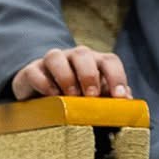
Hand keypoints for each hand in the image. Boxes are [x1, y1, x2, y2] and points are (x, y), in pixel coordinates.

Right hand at [12, 46, 131, 100]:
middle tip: (91, 96)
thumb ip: (111, 100)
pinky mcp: (30, 72)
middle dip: (89, 74)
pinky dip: (43, 83)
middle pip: (83, 53)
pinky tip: (51, 96)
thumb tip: (128, 105)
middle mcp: (73, 58)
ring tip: (70, 96)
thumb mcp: (96, 99)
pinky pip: (34, 71)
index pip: (109, 61)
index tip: (120, 97)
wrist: (41, 97)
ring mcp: (51, 62)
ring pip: (56, 56)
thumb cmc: (77, 98)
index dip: (117, 77)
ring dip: (65, 76)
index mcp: (94, 63)